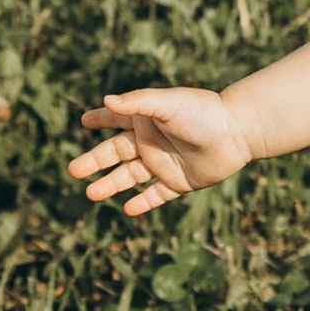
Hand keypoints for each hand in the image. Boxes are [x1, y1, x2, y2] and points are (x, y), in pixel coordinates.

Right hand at [67, 87, 255, 218]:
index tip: (84, 121)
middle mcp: (151, 142)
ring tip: (91, 194)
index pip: (116, 119)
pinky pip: (156, 195)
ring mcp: (164, 163)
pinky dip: (143, 203)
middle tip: (73, 170)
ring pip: (130, 177)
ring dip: (111, 185)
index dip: (100, 119)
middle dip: (94, 161)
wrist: (237, 133)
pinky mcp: (179, 182)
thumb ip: (137, 103)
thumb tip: (106, 100)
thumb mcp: (167, 104)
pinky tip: (128, 210)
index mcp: (146, 119)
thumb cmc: (202, 113)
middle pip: (115, 153)